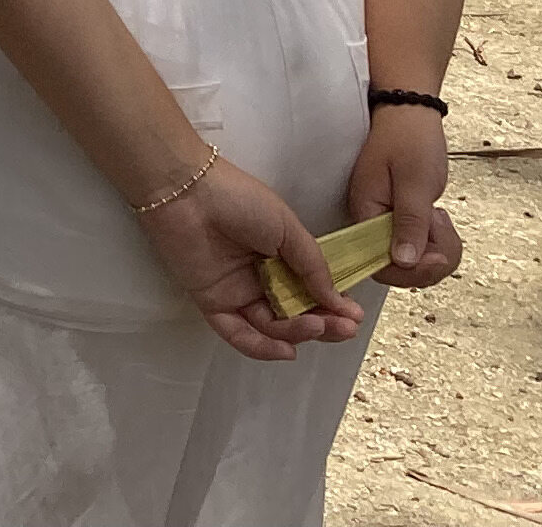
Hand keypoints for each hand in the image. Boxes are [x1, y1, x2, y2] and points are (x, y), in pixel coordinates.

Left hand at [137, 154, 363, 362]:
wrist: (188, 191)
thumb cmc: (239, 199)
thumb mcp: (288, 229)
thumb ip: (312, 267)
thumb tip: (338, 301)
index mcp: (280, 257)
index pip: (311, 291)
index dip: (332, 307)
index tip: (354, 317)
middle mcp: (260, 278)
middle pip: (294, 314)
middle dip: (322, 325)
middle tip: (343, 329)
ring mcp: (236, 291)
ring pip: (270, 326)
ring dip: (296, 332)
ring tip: (316, 327)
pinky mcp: (211, 301)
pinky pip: (236, 332)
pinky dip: (260, 346)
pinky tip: (286, 350)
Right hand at [346, 104, 460, 289]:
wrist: (409, 114)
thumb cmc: (409, 140)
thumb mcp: (414, 182)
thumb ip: (409, 222)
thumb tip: (404, 262)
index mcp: (364, 213)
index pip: (379, 265)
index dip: (410, 271)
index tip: (436, 254)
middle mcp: (370, 223)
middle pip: (399, 270)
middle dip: (430, 260)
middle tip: (441, 225)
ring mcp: (386, 223)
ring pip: (415, 262)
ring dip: (437, 248)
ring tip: (439, 217)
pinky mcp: (400, 220)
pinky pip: (420, 247)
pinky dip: (437, 240)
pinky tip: (437, 217)